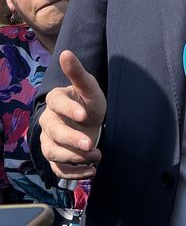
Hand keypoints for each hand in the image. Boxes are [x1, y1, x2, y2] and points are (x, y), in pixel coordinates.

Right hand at [39, 50, 106, 178]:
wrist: (90, 120)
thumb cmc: (88, 100)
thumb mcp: (88, 87)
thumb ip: (77, 73)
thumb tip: (65, 53)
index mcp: (56, 100)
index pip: (57, 103)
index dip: (69, 109)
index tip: (85, 114)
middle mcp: (48, 121)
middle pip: (53, 132)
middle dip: (72, 140)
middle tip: (91, 143)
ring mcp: (50, 140)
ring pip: (53, 152)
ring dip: (75, 157)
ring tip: (97, 156)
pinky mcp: (56, 157)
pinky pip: (58, 168)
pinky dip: (74, 173)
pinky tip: (92, 171)